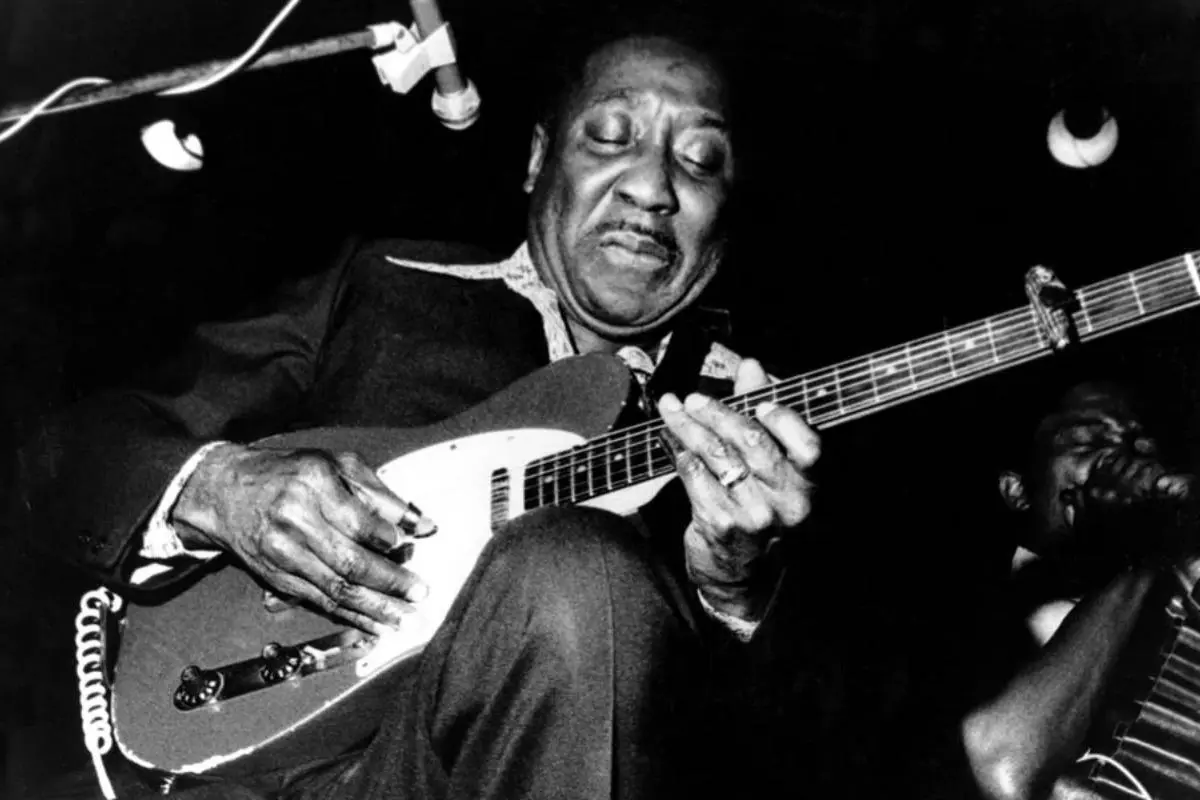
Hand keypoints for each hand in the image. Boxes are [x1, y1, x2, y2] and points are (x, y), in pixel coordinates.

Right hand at [172, 444, 431, 634]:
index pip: (358, 521)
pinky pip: (319, 601)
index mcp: (314, 483)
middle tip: (419, 592)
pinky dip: (349, 615)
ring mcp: (282, 553)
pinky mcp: (276, 577)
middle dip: (389, 582)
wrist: (224, 491)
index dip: (388, 540)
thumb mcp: (336, 465)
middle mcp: (295, 520)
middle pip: (349, 561)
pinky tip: (373, 624)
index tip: (411, 548)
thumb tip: (422, 524)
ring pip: (336, 588)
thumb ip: (380, 493)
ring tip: (404, 618)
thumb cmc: (289, 473)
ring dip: (374, 608)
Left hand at [657, 359, 819, 619]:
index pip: (808, 446)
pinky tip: (668, 441)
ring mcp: (754, 516)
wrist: (743, 578)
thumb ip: (764, 415)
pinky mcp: (721, 525)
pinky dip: (677, 452)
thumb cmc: (760, 512)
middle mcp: (787, 503)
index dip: (784, 418)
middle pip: (750, 440)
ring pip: (716, 454)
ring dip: (687, 426)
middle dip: (715, 411)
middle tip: (691, 399)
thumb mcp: (773, 470)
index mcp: (809, 486)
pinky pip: (694, 475)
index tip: (758, 402)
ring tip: (671, 410)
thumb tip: (751, 367)